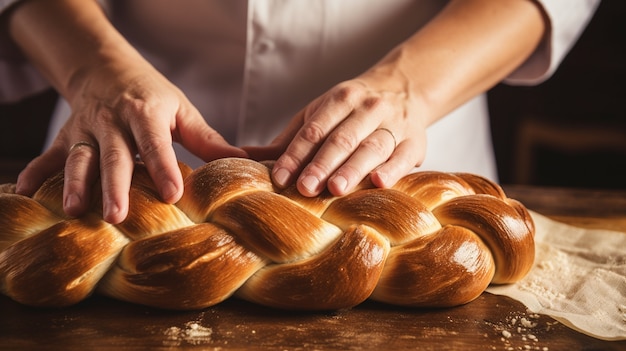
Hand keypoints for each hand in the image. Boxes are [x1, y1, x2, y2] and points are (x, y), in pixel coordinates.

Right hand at [16, 59, 246, 223]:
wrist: (107, 69)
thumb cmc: (151, 94)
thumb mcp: (181, 110)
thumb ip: (207, 139)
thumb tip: (243, 161)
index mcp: (145, 113)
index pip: (156, 143)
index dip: (164, 168)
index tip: (172, 195)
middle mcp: (113, 122)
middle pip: (114, 156)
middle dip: (115, 186)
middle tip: (118, 216)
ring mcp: (86, 130)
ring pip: (80, 158)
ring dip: (75, 184)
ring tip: (74, 210)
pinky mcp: (67, 137)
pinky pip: (49, 155)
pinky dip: (35, 173)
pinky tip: (24, 192)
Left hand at [244, 67, 426, 196]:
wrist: (404, 88)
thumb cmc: (352, 109)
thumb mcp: (320, 112)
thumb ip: (291, 138)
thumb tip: (246, 157)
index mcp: (341, 99)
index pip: (314, 130)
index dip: (296, 155)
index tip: (280, 177)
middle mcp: (368, 109)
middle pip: (341, 139)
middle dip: (321, 164)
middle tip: (304, 188)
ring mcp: (393, 124)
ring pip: (371, 148)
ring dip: (352, 169)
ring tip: (335, 188)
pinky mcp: (414, 142)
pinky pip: (402, 157)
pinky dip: (392, 169)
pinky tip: (379, 181)